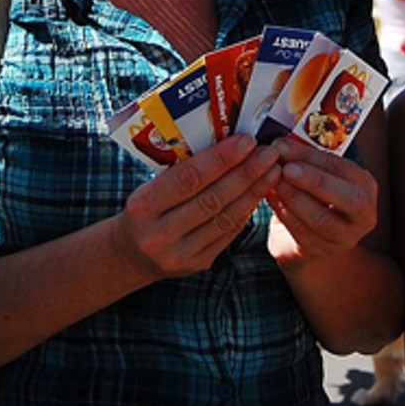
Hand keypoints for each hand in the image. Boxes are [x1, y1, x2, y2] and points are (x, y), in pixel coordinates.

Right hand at [111, 133, 281, 281]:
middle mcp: (160, 233)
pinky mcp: (197, 264)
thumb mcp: (149, 187)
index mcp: (143, 206)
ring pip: (225, 218)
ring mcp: (179, 253)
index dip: (221, 159)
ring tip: (272, 170)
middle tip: (269, 152)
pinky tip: (259, 193)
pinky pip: (228, 233)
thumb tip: (225, 142)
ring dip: (253, 191)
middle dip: (246, 173)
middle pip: (212, 198)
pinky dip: (246, 211)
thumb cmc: (145, 209)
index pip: (189, 178)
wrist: (131, 254)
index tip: (247, 141)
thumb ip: (179, 171)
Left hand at [264, 137, 378, 263]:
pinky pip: (301, 232)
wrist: (311, 235)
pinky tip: (268, 197)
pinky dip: (283, 212)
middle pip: (348, 199)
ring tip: (273, 181)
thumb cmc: (314, 195)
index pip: (341, 168)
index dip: (310, 156)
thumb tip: (280, 145)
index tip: (283, 146)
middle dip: (315, 181)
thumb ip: (304, 160)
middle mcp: (362, 214)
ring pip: (322, 219)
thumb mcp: (316, 174)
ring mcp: (343, 237)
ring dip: (294, 198)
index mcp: (364, 186)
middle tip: (286, 169)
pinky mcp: (320, 251)